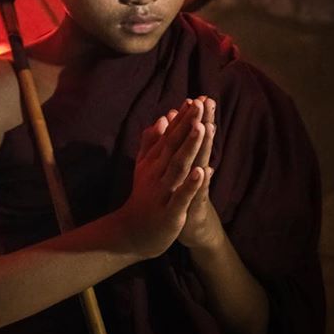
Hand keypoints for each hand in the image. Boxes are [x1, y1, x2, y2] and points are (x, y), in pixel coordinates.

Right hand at [112, 97, 218, 258]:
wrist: (132, 233)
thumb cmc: (143, 196)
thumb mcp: (145, 167)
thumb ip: (152, 143)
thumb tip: (162, 118)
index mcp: (154, 162)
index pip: (169, 136)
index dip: (182, 119)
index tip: (194, 100)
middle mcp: (157, 173)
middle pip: (174, 146)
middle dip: (187, 125)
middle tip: (199, 104)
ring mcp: (163, 192)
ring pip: (178, 167)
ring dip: (189, 147)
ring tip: (201, 128)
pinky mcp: (170, 213)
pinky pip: (181, 197)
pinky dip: (191, 184)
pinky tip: (202, 172)